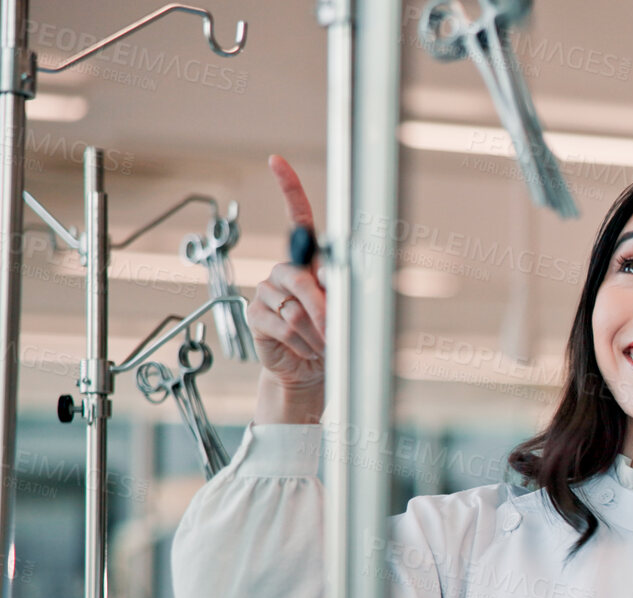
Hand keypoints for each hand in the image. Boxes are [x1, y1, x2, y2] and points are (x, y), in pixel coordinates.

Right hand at [246, 155, 327, 394]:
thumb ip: (339, 291)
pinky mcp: (255, 314)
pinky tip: (305, 348)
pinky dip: (301, 342)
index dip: (288, 189)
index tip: (276, 161)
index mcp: (308, 261)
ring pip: (295, 309)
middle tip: (337, 333)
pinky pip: (282, 326)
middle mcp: (285, 271)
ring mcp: (266, 291)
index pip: (298, 218)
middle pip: (300, 278)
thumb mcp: (344, 309)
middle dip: (323, 310)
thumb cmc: (333, 334)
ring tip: (321, 344)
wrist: (312, 368)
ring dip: (316, 333)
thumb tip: (337, 282)